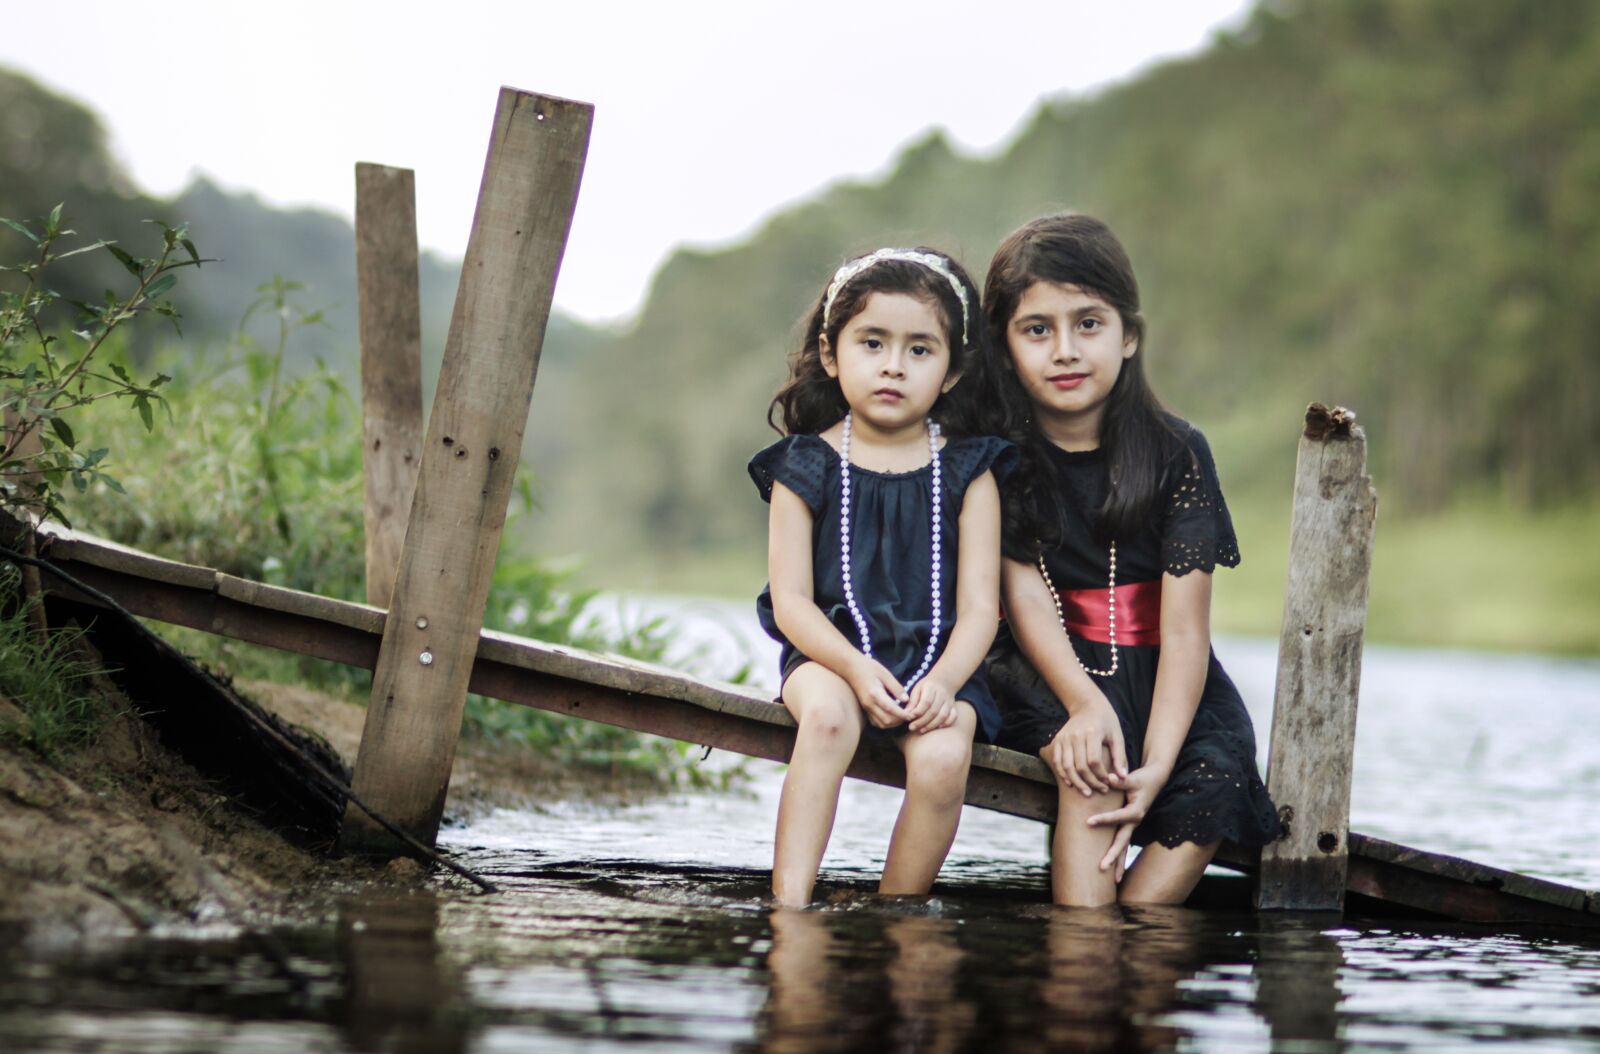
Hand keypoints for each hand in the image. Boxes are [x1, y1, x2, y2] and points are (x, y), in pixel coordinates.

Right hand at [846, 656, 908, 728]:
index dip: (902, 715)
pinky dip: (885, 722)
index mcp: (875, 694)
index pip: (891, 709)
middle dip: (899, 721)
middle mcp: (869, 704)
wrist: (851, 668)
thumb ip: (896, 688)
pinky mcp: (865, 709)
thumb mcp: (886, 674)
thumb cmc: (869, 667)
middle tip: (909, 714)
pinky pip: (876, 722)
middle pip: (887, 720)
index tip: (912, 715)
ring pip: (881, 724)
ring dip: (893, 723)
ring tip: (902, 716)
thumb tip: (906, 700)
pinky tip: (892, 716)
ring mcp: (866, 707)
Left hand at [905, 677, 957, 732]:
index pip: (926, 702)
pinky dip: (946, 723)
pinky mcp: (954, 707)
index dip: (917, 711)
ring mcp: (949, 701)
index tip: (908, 718)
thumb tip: (906, 715)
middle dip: (922, 721)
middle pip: (933, 711)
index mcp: (931, 687)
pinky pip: (953, 717)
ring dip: (932, 725)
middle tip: (912, 727)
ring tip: (921, 730)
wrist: (943, 682)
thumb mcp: (917, 690)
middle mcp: (942, 694)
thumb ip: (912, 702)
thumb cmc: (926, 688)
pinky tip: (937, 728)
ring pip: (943, 716)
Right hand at [1040, 696, 1128, 797]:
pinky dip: (1063, 774)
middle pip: (1080, 766)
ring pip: (1067, 766)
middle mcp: (1075, 735)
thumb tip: (1122, 777)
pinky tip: (1071, 783)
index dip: (1101, 775)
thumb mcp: (1117, 736)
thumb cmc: (1106, 722)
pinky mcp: (1058, 740)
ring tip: (1086, 792)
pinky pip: (1058, 761)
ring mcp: (1064, 738)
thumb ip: (1120, 757)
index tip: (1108, 783)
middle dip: (1090, 782)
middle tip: (1100, 790)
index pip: (1094, 761)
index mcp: (1092, 733)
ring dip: (1076, 782)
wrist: (1087, 705)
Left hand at [1087, 763, 1170, 880]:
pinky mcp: (1130, 826)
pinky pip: (1123, 843)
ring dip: (1118, 863)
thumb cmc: (1141, 779)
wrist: (1155, 780)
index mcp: (1136, 811)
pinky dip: (1119, 856)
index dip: (1104, 819)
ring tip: (1113, 881)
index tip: (1088, 821)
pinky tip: (1115, 871)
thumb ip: (1120, 781)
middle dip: (1113, 856)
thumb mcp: (1132, 778)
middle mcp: (1135, 822)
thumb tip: (1108, 779)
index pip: (1118, 817)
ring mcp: (1133, 826)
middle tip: (1101, 867)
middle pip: (1123, 842)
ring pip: (1124, 847)